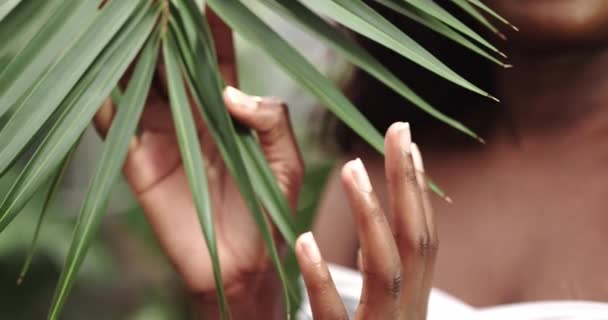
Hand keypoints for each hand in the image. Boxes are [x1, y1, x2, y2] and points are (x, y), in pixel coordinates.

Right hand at [94, 9, 302, 317]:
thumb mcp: (286, 166)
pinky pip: (113, 122)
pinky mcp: (137, 162)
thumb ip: (273, 123)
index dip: (209, 26)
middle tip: (155, 1)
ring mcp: (161, 135)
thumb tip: (232, 93)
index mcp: (227, 111)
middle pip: (170, 61)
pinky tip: (95, 62)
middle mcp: (191, 115)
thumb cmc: (269, 214)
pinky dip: (101, 94)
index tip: (205, 0)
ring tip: (119, 14)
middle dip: (161, 28)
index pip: (215, 57)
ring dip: (125, 49)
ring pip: (138, 81)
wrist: (241, 264)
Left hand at [295, 123, 436, 318]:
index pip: (421, 238)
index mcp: (411, 301)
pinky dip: (320, 277)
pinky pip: (333, 314)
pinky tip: (304, 240)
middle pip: (415, 242)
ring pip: (385, 269)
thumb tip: (370, 240)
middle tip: (398, 129)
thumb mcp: (381, 315)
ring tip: (350, 166)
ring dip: (371, 213)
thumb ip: (378, 279)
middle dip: (408, 183)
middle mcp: (405, 313)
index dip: (418, 191)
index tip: (409, 145)